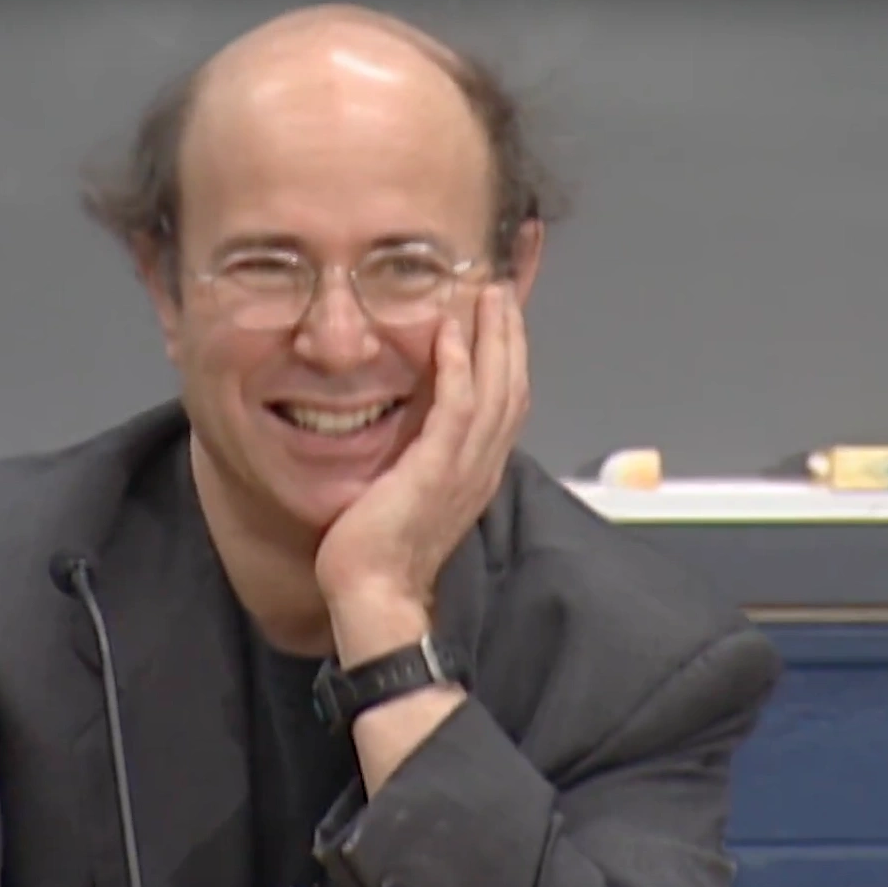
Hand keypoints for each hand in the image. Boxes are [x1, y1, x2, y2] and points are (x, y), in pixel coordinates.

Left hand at [314, 282, 529, 654]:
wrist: (374, 597)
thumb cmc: (381, 555)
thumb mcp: (411, 495)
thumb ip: (423, 460)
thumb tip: (413, 433)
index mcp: (476, 473)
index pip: (507, 402)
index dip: (510, 357)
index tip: (503, 317)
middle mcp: (481, 467)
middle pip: (512, 387)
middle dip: (510, 334)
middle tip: (502, 289)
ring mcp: (464, 469)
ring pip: (495, 390)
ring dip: (494, 338)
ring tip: (488, 295)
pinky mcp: (436, 471)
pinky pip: (456, 409)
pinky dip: (458, 368)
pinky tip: (450, 335)